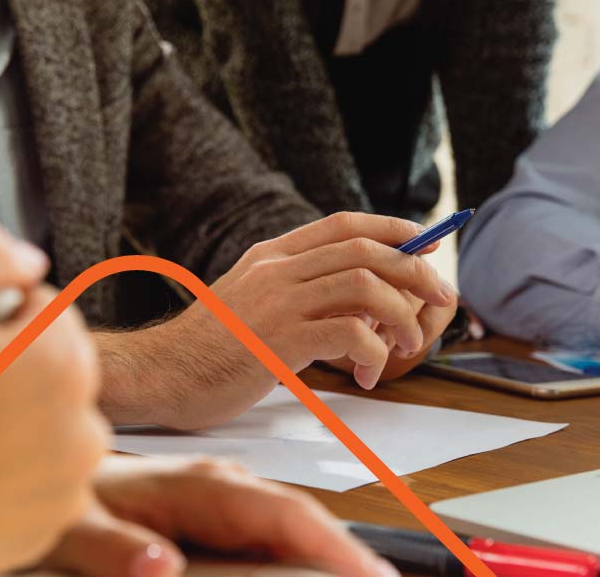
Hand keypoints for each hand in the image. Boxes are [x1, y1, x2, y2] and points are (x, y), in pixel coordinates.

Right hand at [0, 219, 108, 576]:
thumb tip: (24, 257)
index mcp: (60, 364)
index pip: (45, 306)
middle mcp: (81, 426)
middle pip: (50, 365)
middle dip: (3, 368)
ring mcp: (67, 482)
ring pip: (44, 419)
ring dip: (6, 418)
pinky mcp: (46, 525)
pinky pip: (34, 475)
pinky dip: (4, 469)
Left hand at [37, 455, 397, 576]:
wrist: (55, 476)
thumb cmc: (72, 503)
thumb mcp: (76, 531)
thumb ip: (115, 549)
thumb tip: (162, 566)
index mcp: (203, 486)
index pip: (287, 514)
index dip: (336, 545)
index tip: (373, 574)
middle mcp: (228, 488)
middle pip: (305, 526)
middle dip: (350, 557)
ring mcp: (230, 504)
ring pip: (295, 534)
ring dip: (329, 561)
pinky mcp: (224, 522)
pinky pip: (274, 543)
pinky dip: (301, 563)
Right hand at [98, 212, 456, 429]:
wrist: (159, 375)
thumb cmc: (211, 349)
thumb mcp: (253, 301)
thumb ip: (300, 291)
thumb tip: (366, 299)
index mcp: (273, 255)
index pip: (346, 225)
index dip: (395, 230)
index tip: (427, 245)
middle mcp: (278, 269)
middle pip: (368, 251)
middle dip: (417, 272)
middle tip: (441, 300)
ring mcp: (278, 302)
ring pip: (367, 288)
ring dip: (402, 317)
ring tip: (407, 346)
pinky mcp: (279, 341)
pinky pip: (350, 334)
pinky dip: (374, 354)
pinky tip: (367, 375)